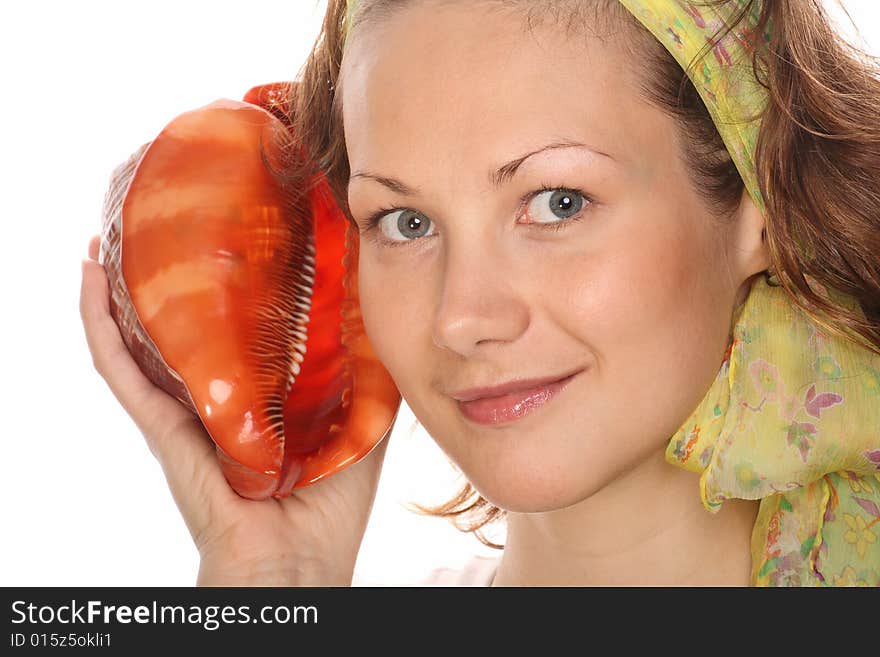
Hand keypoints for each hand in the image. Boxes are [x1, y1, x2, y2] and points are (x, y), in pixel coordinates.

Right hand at [79, 235, 390, 585]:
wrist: (297, 565)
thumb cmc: (327, 510)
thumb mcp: (358, 430)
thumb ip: (370, 388)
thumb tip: (386, 333)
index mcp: (252, 402)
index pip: (229, 340)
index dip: (222, 297)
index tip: (226, 244)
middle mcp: (210, 404)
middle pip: (177, 337)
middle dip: (161, 287)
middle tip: (155, 229)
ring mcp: (182, 415)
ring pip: (137, 344)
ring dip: (114, 294)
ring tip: (106, 238)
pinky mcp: (165, 431)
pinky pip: (122, 372)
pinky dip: (99, 327)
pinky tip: (90, 281)